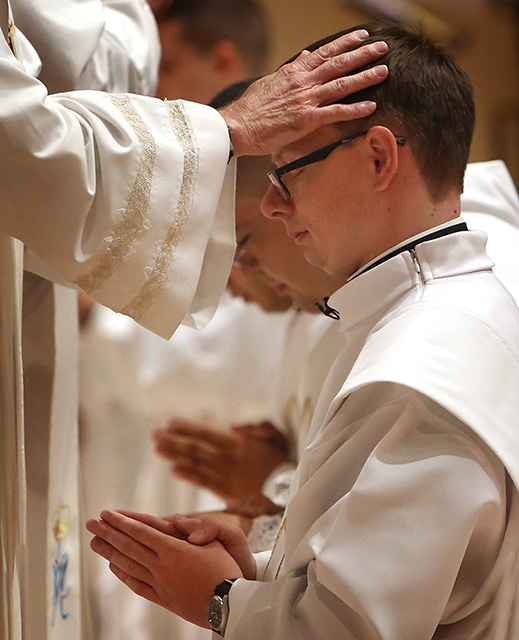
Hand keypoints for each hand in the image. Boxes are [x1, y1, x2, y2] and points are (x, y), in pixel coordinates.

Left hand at [86, 509, 244, 627]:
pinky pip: (137, 585)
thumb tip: (176, 519)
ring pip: (129, 565)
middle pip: (130, 546)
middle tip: (91, 524)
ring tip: (94, 543)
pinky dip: (123, 575)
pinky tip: (114, 567)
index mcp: (175, 549)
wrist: (230, 606)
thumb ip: (192, 529)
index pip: (142, 531)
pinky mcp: (163, 598)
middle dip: (108, 533)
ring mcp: (160, 584)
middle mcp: (163, 566)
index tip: (107, 514)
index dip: (122, 522)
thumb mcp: (215, 542)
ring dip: (110, 552)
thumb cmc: (226, 570)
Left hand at [153, 420, 288, 501]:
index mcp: (238, 445)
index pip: (207, 434)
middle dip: (174, 441)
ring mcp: (225, 476)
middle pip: (196, 449)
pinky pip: (202, 481)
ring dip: (175, 455)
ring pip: (195, 464)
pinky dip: (188, 475)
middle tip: (155, 435)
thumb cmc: (280, 461)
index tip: (170, 424)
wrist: (287, 491)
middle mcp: (228, 460)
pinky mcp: (225, 491)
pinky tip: (174, 469)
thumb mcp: (275, 438)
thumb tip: (235, 427)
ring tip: (158, 449)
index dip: (188, 429)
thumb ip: (257, 430)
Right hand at [219, 30, 388, 156]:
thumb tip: (301, 58)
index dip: (345, 43)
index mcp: (293, 72)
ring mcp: (306, 100)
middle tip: (382, 48)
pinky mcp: (307, 120)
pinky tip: (371, 106)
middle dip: (362, 54)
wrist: (238, 126)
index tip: (361, 36)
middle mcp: (303, 82)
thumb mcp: (268, 82)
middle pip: (338, 64)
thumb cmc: (250, 109)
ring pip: (342, 84)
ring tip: (384, 71)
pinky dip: (355, 109)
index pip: (324, 52)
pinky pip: (336, 112)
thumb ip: (288, 72)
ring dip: (365, 77)